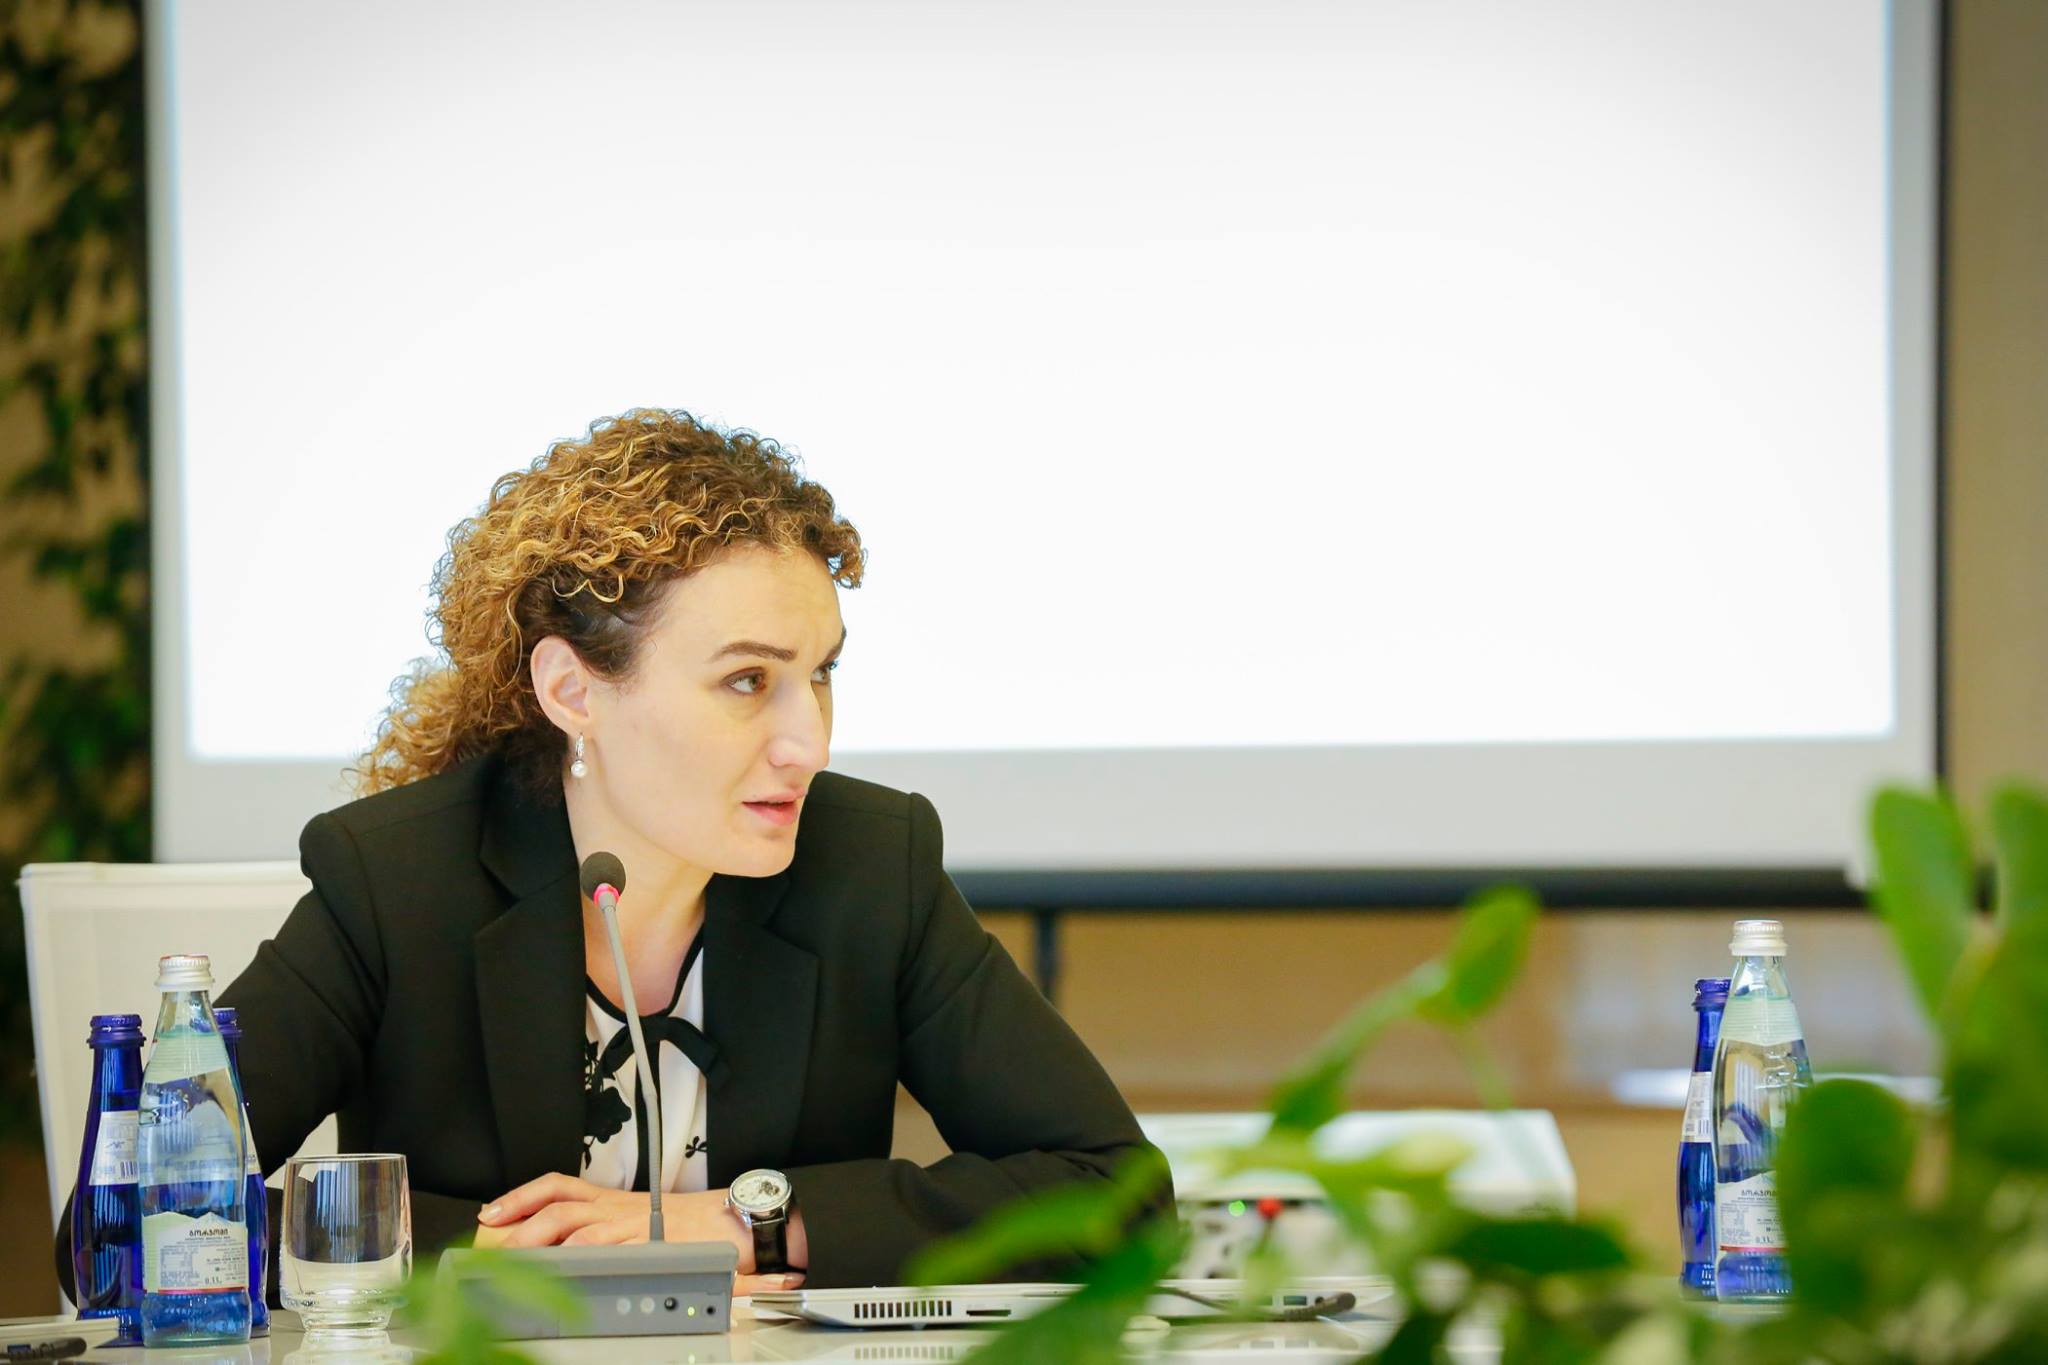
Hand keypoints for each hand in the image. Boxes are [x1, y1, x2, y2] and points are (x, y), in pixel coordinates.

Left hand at [474, 1172, 807, 1295]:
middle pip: (559, 1206)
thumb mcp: (641, 1219)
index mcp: (612, 1200)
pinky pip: (609, 1249)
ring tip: (516, 1258)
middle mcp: (617, 1208)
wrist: (735, 1221)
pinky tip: (564, 1269)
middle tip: (493, 1240)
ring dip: (543, 1242)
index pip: (558, 1188)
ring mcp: (632, 1226)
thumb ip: (604, 1228)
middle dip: (521, 1222)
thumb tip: (555, 1244)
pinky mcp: (648, 1244)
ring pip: (577, 1227)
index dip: (521, 1197)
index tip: (492, 1212)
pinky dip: (583, 1258)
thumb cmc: (690, 1225)